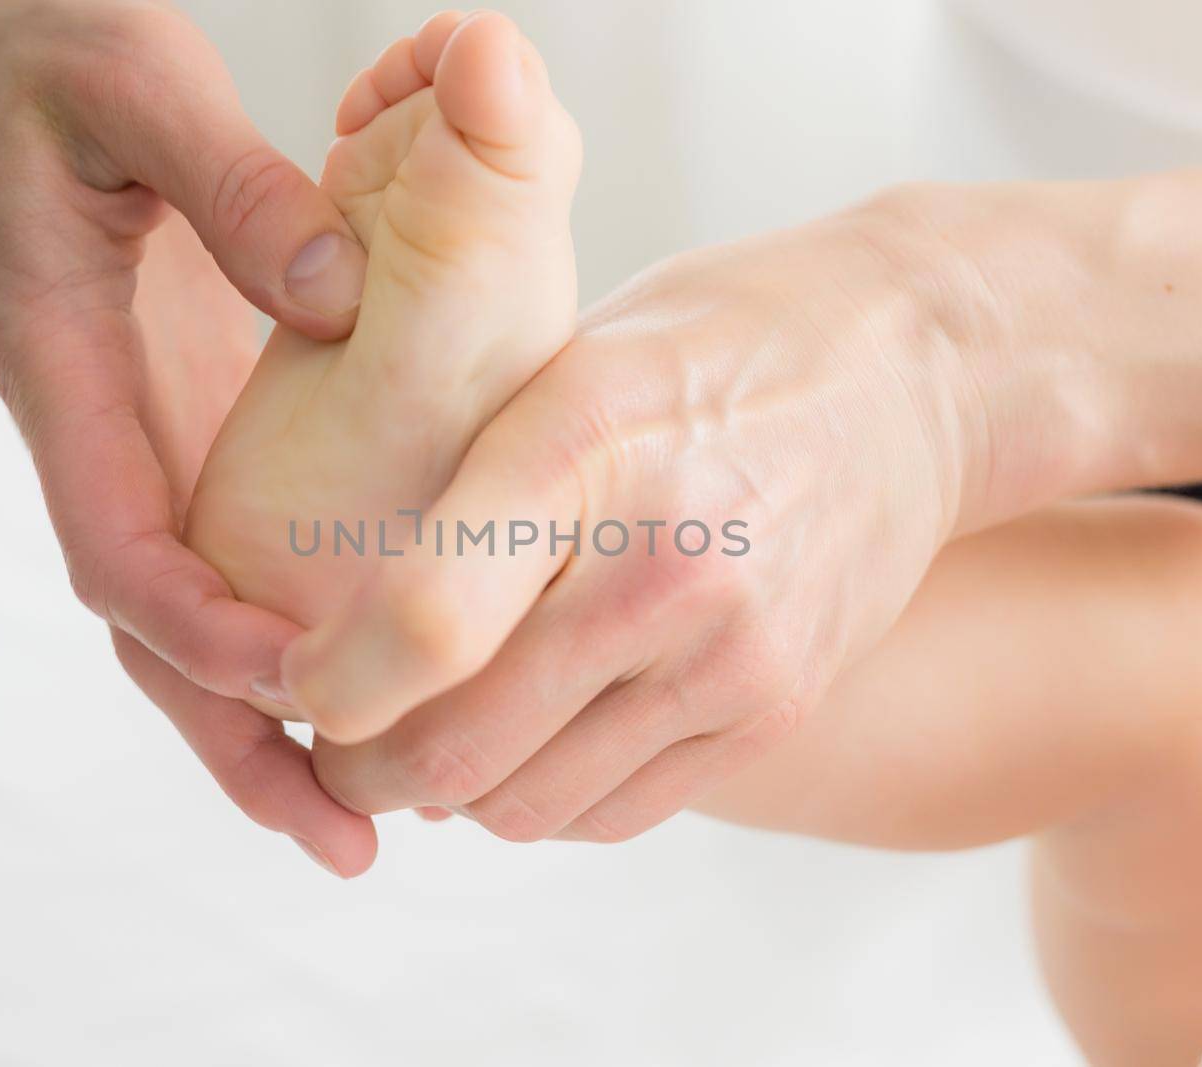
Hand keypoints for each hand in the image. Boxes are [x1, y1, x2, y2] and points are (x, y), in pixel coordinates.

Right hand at [0, 0, 375, 872]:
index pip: (115, 544)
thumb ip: (230, 187)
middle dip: (237, 740)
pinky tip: (361, 680)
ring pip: (187, 617)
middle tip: (345, 836)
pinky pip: (225, 556)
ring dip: (263, 721)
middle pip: (152, 631)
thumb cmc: (58, 58)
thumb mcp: (138, 90)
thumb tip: (337, 304)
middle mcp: (99, 430)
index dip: (197, 633)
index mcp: (62, 368)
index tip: (300, 684)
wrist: (3, 50)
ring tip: (359, 812)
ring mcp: (143, 439)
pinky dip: (280, 637)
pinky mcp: (187, 427)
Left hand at [292, 202, 990, 840]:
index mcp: (583, 442)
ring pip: (526, 806)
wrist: (910, 370)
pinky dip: (544, 798)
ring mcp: (734, 650)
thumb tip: (334, 618)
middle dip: (361, 768)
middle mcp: (665, 562)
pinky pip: (614, 812)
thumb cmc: (707, 346)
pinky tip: (529, 739)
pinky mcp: (778, 707)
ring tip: (431, 737)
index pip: (419, 623)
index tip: (291, 681)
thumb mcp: (567, 352)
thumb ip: (463, 480)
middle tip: (336, 742)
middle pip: (458, 748)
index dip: (324, 685)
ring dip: (452, 794)